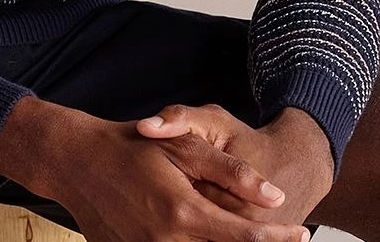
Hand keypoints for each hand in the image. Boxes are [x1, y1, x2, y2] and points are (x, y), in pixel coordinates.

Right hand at [0, 98, 311, 241]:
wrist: (77, 161)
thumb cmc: (133, 146)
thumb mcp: (184, 146)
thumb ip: (232, 173)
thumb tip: (274, 197)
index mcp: (182, 213)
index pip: (244, 238)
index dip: (277, 239)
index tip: (302, 234)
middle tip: (282, 239)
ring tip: (246, 236)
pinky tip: (206, 235)